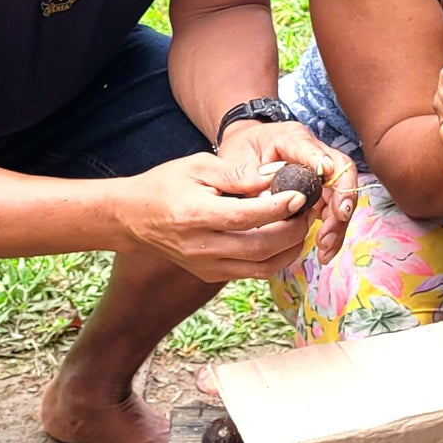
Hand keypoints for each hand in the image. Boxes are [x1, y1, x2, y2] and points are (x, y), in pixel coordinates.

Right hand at [115, 152, 315, 280]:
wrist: (134, 217)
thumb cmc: (166, 185)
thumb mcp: (197, 166)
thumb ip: (236, 174)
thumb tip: (274, 178)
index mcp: (195, 216)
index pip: (246, 217)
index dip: (279, 208)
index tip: (301, 195)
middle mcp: (201, 247)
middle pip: (260, 248)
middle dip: (293, 230)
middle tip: (308, 210)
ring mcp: (206, 266)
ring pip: (262, 267)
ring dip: (290, 249)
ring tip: (301, 225)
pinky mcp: (211, 275)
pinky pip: (252, 272)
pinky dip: (274, 257)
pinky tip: (283, 237)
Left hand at [216, 120, 357, 264]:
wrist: (246, 146)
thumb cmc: (242, 150)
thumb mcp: (236, 160)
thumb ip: (249, 178)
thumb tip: (268, 201)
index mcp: (291, 138)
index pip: (313, 150)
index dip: (322, 167)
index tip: (327, 184)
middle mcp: (313, 152)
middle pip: (340, 174)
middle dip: (340, 205)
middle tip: (327, 234)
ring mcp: (320, 171)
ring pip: (341, 194)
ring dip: (337, 224)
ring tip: (325, 249)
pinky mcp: (320, 189)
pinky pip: (333, 207)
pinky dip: (331, 229)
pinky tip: (325, 249)